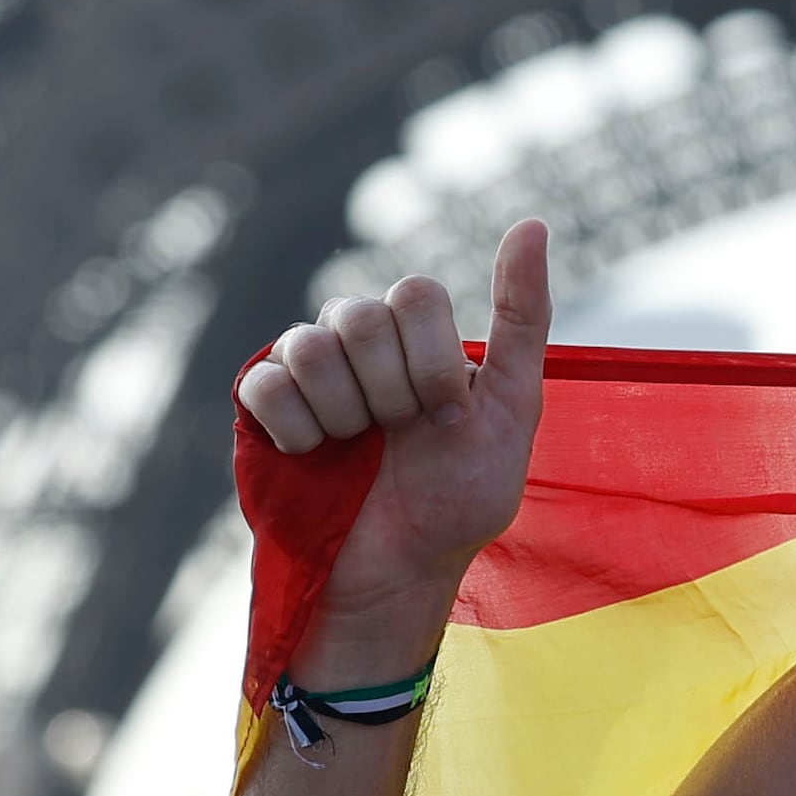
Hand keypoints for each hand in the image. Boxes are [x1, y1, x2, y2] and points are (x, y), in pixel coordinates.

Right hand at [237, 221, 551, 672]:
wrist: (395, 573)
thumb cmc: (458, 498)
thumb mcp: (514, 411)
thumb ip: (523, 318)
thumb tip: (532, 222)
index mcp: (419, 335)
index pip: (414, 293)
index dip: (432, 362)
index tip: (448, 419)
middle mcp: (361, 339)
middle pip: (359, 315)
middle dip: (391, 391)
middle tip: (400, 437)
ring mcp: (309, 368)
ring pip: (310, 345)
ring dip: (345, 414)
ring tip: (358, 450)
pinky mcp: (263, 403)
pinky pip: (266, 383)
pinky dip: (297, 429)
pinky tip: (316, 456)